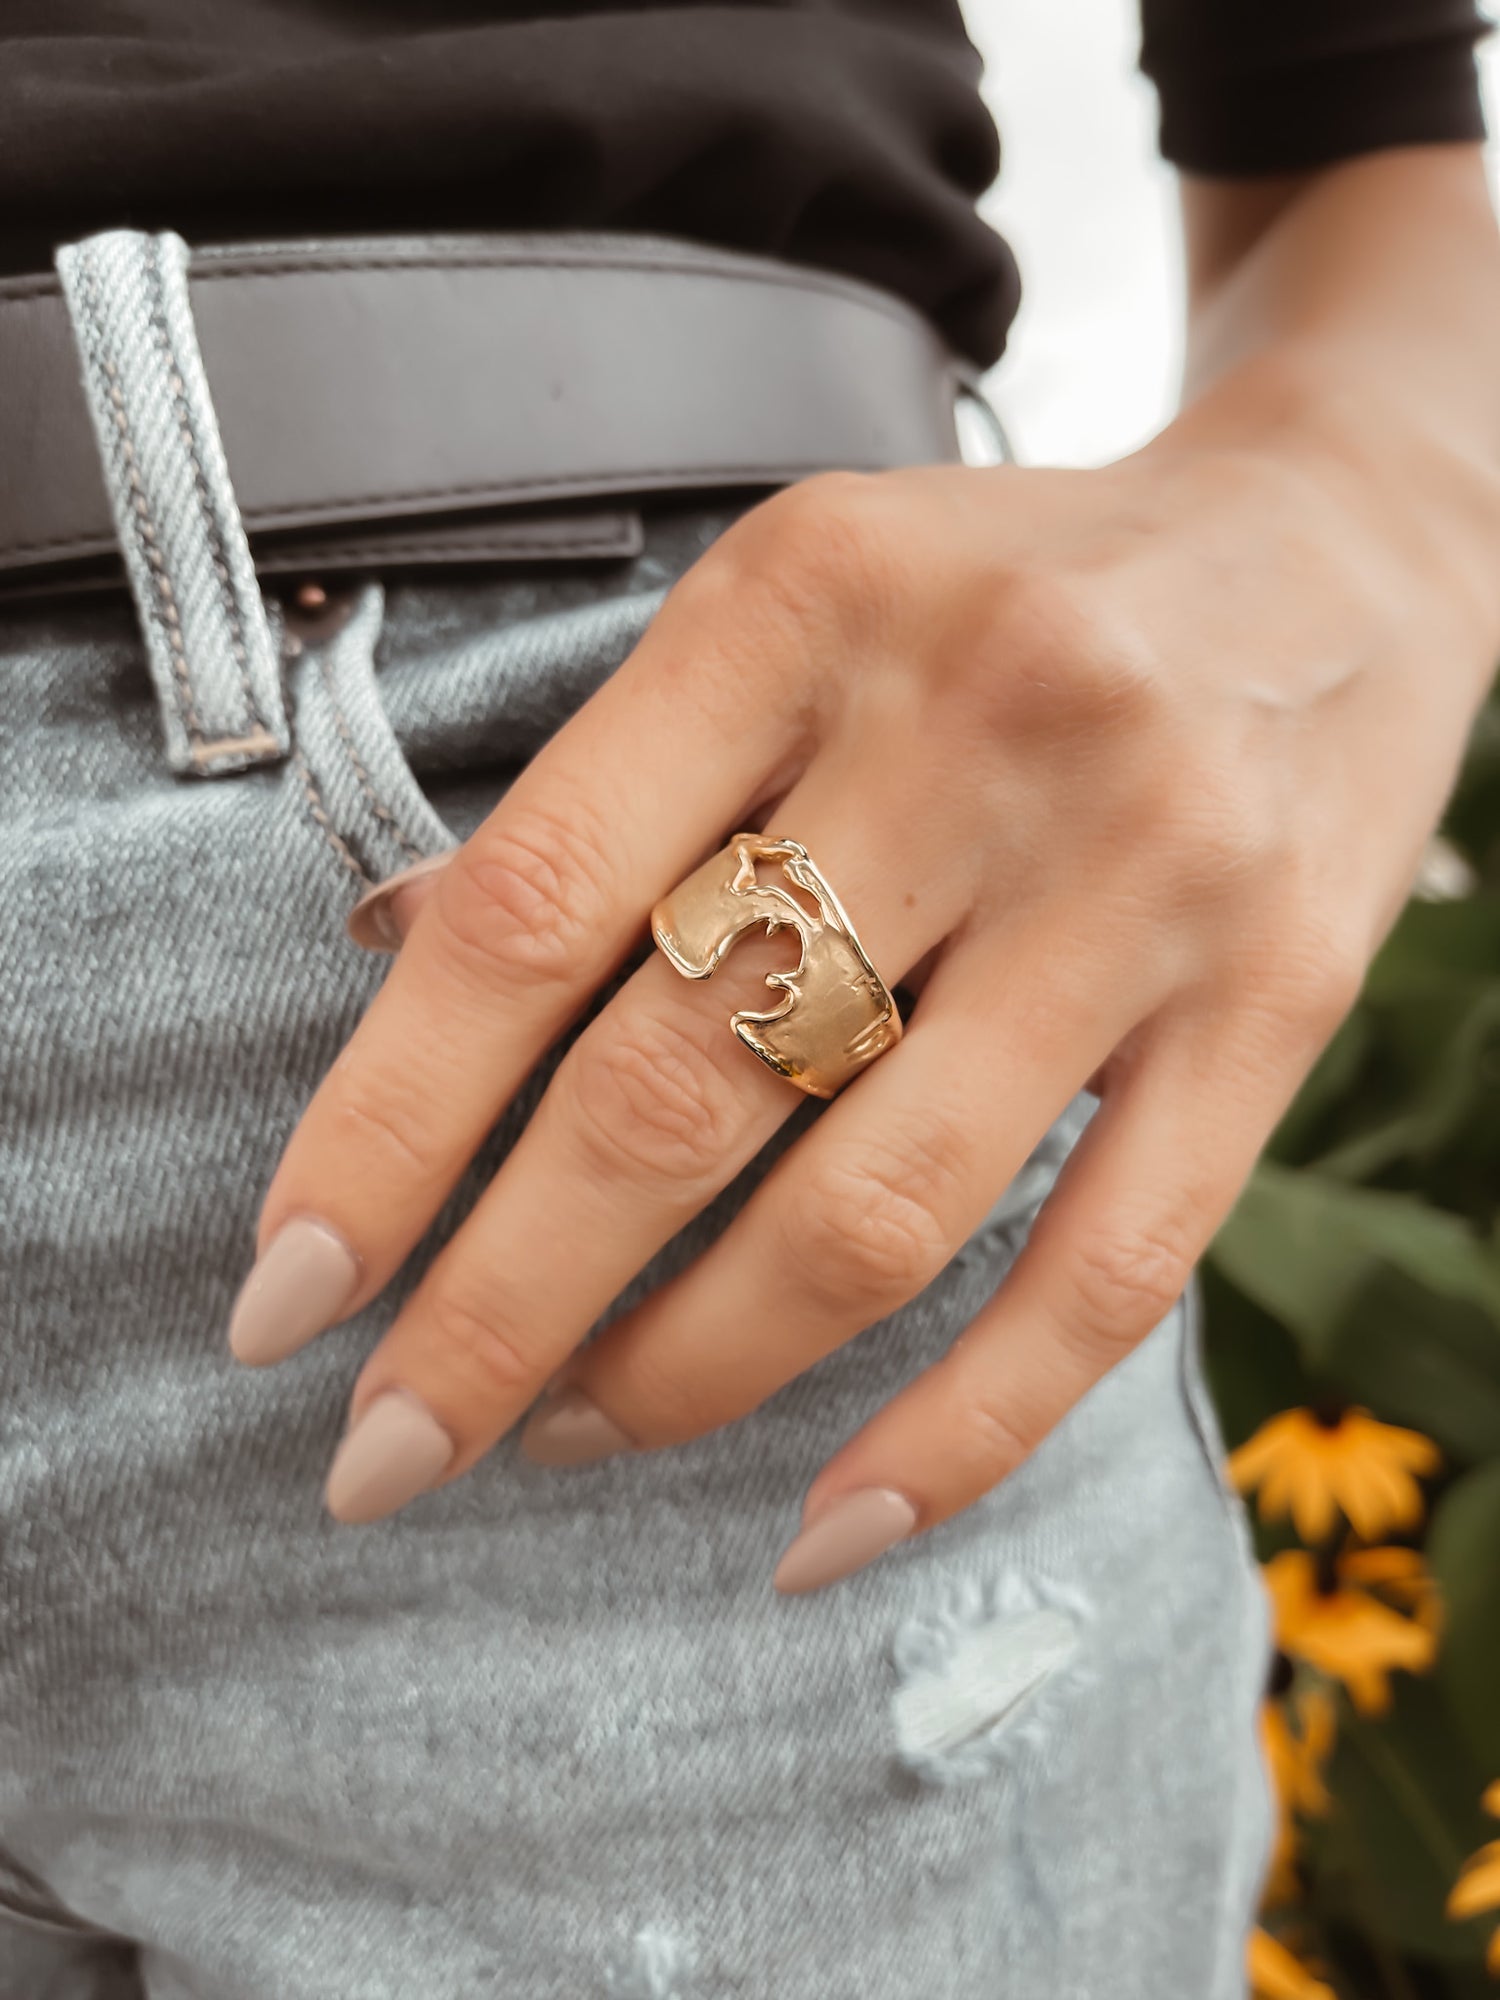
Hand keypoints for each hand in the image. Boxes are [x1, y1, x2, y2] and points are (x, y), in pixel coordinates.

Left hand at [228, 359, 1499, 1588]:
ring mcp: (1137, 881)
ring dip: (687, 1371)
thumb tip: (399, 971)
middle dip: (498, 1310)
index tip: (287, 1297)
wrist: (1335, 543)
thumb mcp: (795, 605)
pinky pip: (1100, 1277)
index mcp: (799, 605)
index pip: (533, 910)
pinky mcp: (1271, 1007)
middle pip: (678, 1090)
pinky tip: (826, 1528)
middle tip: (389, 1443)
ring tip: (576, 1435)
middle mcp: (971, 732)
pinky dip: (950, 1436)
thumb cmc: (1010, 594)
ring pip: (871, 1211)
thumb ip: (618, 785)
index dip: (383, 1129)